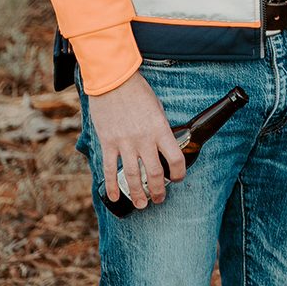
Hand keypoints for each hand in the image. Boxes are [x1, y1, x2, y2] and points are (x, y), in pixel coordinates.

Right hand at [86, 71, 184, 208]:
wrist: (114, 81)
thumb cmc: (138, 92)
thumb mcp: (157, 107)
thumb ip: (159, 127)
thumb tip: (162, 143)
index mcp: (160, 129)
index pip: (175, 158)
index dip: (179, 173)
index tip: (177, 179)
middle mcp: (144, 139)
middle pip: (153, 173)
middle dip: (158, 190)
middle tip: (159, 199)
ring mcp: (124, 143)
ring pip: (132, 176)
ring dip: (137, 194)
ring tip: (141, 204)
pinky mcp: (108, 143)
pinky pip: (109, 170)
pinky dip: (112, 186)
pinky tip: (115, 196)